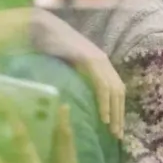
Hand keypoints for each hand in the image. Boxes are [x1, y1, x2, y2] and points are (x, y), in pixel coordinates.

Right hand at [29, 8, 125, 138]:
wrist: (42, 28)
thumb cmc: (49, 46)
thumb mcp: (67, 65)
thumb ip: (76, 77)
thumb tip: (75, 96)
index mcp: (100, 62)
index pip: (116, 88)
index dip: (118, 107)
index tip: (117, 126)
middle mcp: (103, 60)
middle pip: (119, 91)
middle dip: (120, 114)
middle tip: (118, 135)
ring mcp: (97, 59)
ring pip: (114, 90)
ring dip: (115, 112)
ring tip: (113, 130)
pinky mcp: (89, 60)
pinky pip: (101, 85)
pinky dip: (104, 103)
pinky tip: (104, 118)